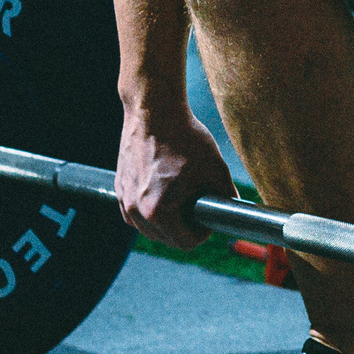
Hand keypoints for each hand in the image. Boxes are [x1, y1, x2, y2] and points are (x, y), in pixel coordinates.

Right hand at [115, 106, 234, 248]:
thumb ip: (227, 196)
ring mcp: (124, 199)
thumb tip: (235, 211)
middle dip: (184, 227)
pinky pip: (135, 214)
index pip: (185, 243)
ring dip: (166, 221)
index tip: (208, 215)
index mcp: (158, 211)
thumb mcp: (216, 168)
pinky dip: (149, 210)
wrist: (154, 110)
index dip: (203, 232)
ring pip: (149, 229)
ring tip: (181, 197)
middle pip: (166, 239)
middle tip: (197, 205)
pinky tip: (163, 192)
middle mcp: (135, 210)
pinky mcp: (119, 188)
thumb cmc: (185, 137)